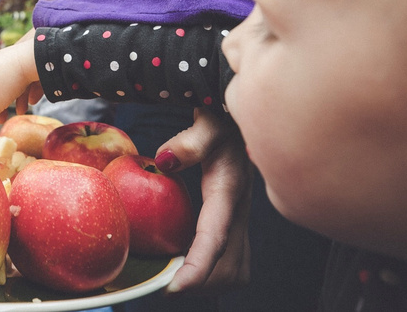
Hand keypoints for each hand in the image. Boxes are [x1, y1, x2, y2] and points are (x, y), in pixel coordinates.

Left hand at [156, 108, 252, 293]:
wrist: (243, 120)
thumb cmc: (222, 118)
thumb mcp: (210, 121)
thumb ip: (191, 139)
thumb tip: (163, 161)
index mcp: (230, 191)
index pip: (216, 239)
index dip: (197, 268)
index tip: (173, 288)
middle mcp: (239, 212)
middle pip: (228, 267)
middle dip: (200, 281)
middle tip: (163, 281)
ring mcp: (241, 220)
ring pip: (234, 271)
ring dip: (208, 281)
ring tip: (174, 276)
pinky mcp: (236, 224)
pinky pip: (231, 263)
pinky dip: (211, 272)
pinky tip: (186, 263)